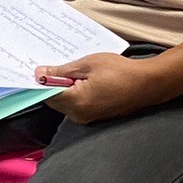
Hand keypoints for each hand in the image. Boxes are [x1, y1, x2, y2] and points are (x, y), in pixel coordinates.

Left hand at [34, 51, 163, 124]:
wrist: (147, 84)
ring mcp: (87, 118)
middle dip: (52, 85)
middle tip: (57, 66)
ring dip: (64, 89)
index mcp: (76, 101)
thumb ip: (61, 71)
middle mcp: (79, 114)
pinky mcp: (94, 117)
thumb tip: (40, 74)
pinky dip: (75, 94)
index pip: (46, 95)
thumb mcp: (87, 64)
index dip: (39, 82)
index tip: (35, 70)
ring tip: (76, 72)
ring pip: (65, 103)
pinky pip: (76, 106)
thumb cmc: (121, 71)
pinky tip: (84, 81)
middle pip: (54, 100)